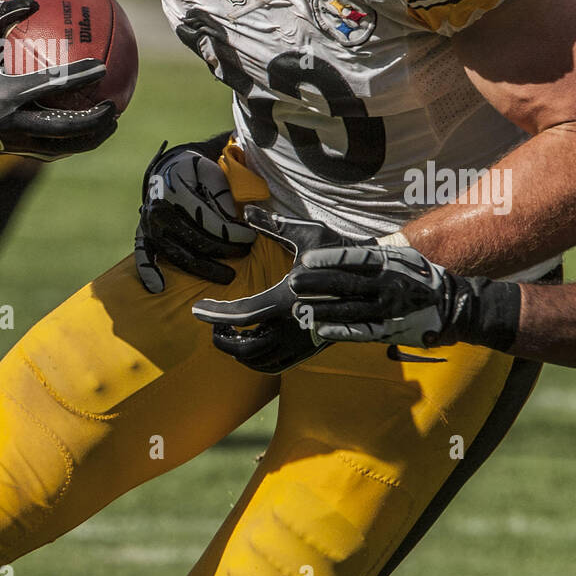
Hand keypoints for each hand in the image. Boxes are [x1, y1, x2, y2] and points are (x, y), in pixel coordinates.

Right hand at [0, 0, 115, 157]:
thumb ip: (3, 14)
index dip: (81, 76)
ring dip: (91, 138)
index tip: (101, 68)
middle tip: (113, 107)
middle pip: (66, 125)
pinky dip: (73, 144)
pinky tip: (89, 134)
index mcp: (7, 91)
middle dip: (95, 119)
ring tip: (110, 124)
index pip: (53, 84)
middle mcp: (14, 120)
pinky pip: (53, 151)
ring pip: (64, 145)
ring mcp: (16, 141)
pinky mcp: (16, 153)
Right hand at [134, 136, 255, 292]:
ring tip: (227, 277)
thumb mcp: (211, 172)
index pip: (207, 220)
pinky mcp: (144, 234)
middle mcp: (159, 211)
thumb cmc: (195, 171)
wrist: (168, 168)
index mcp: (175, 193)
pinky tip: (158, 287)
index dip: (231, 233)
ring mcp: (150, 225)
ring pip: (177, 254)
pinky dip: (148, 271)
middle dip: (224, 250)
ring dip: (203, 268)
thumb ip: (222, 194)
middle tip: (244, 254)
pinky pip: (143, 254)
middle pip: (195, 240)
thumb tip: (234, 220)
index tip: (250, 238)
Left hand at [191, 207, 371, 372]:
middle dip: (223, 337)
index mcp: (287, 298)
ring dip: (238, 351)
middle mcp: (293, 325)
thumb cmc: (342, 254)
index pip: (240, 314)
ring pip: (259, 360)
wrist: (377, 281)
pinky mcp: (312, 348)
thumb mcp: (309, 234)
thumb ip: (275, 226)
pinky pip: (277, 365)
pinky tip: (254, 342)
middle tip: (212, 323)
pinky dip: (258, 360)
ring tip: (230, 332)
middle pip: (244, 346)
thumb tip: (248, 210)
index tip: (197, 310)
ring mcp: (304, 340)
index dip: (214, 313)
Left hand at [287, 244, 520, 351]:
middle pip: (347, 283)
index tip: (307, 259)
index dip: (329, 258)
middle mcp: (389, 285)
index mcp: (391, 263)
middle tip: (293, 282)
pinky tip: (320, 329)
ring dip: (322, 309)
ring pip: (349, 309)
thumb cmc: (420, 276)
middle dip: (318, 283)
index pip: (355, 258)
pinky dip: (340, 331)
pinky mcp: (390, 330)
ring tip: (299, 309)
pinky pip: (361, 331)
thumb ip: (375, 255)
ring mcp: (390, 310)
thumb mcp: (402, 258)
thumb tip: (341, 251)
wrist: (452, 305)